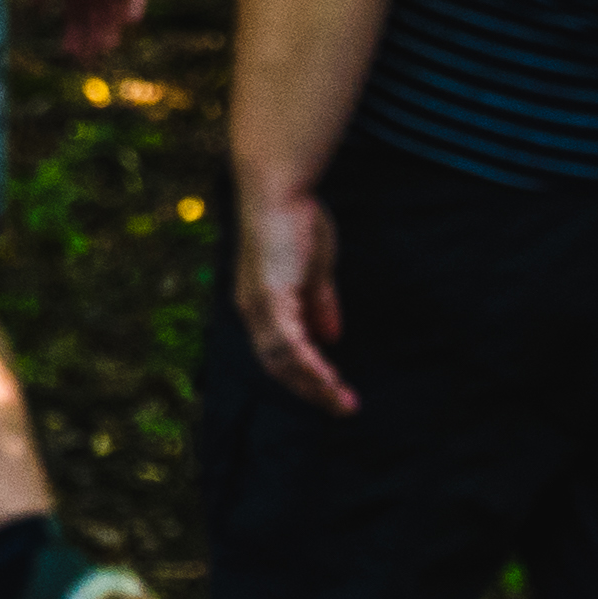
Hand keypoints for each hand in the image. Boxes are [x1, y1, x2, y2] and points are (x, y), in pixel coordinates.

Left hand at [234, 189, 354, 415]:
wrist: (277, 189)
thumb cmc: (294, 221)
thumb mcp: (313, 271)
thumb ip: (319, 305)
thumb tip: (331, 338)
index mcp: (260, 305)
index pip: (278, 353)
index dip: (304, 375)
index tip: (331, 392)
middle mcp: (252, 311)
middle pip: (278, 366)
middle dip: (312, 391)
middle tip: (342, 409)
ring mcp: (258, 306)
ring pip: (284, 362)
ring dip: (316, 386)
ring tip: (345, 404)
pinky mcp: (269, 298)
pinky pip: (290, 345)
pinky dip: (310, 366)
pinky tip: (331, 381)